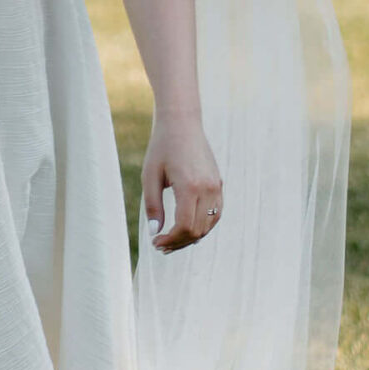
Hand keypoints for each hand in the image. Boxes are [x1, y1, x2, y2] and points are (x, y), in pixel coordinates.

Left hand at [142, 114, 222, 252]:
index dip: (171, 240)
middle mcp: (208, 189)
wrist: (182, 123)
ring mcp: (216, 186)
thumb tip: (155, 232)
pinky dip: (203, 225)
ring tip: (172, 239)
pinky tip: (187, 227)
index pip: (185, 227)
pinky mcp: (219, 184)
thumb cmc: (162, 147)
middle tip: (161, 245)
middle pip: (198, 230)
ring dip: (191, 236)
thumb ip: (153, 205)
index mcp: (190, 186)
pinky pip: (216, 214)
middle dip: (179, 242)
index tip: (156, 243)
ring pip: (209, 225)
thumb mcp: (150, 176)